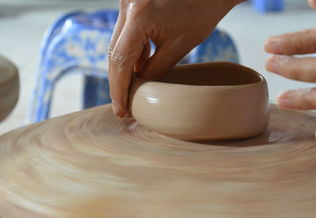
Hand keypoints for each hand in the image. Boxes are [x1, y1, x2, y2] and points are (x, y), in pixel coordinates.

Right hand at [108, 0, 241, 116]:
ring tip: (130, 93)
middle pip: (113, 52)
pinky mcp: (132, 4)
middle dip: (117, 82)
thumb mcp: (180, 46)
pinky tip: (138, 71)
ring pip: (117, 43)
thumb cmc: (202, 12)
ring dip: (123, 68)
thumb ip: (156, 69)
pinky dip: (131, 53)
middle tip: (122, 107)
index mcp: (138, 16)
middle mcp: (126, 5)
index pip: (120, 59)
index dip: (118, 89)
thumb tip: (140, 87)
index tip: (120, 110)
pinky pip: (125, 33)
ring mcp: (127, 2)